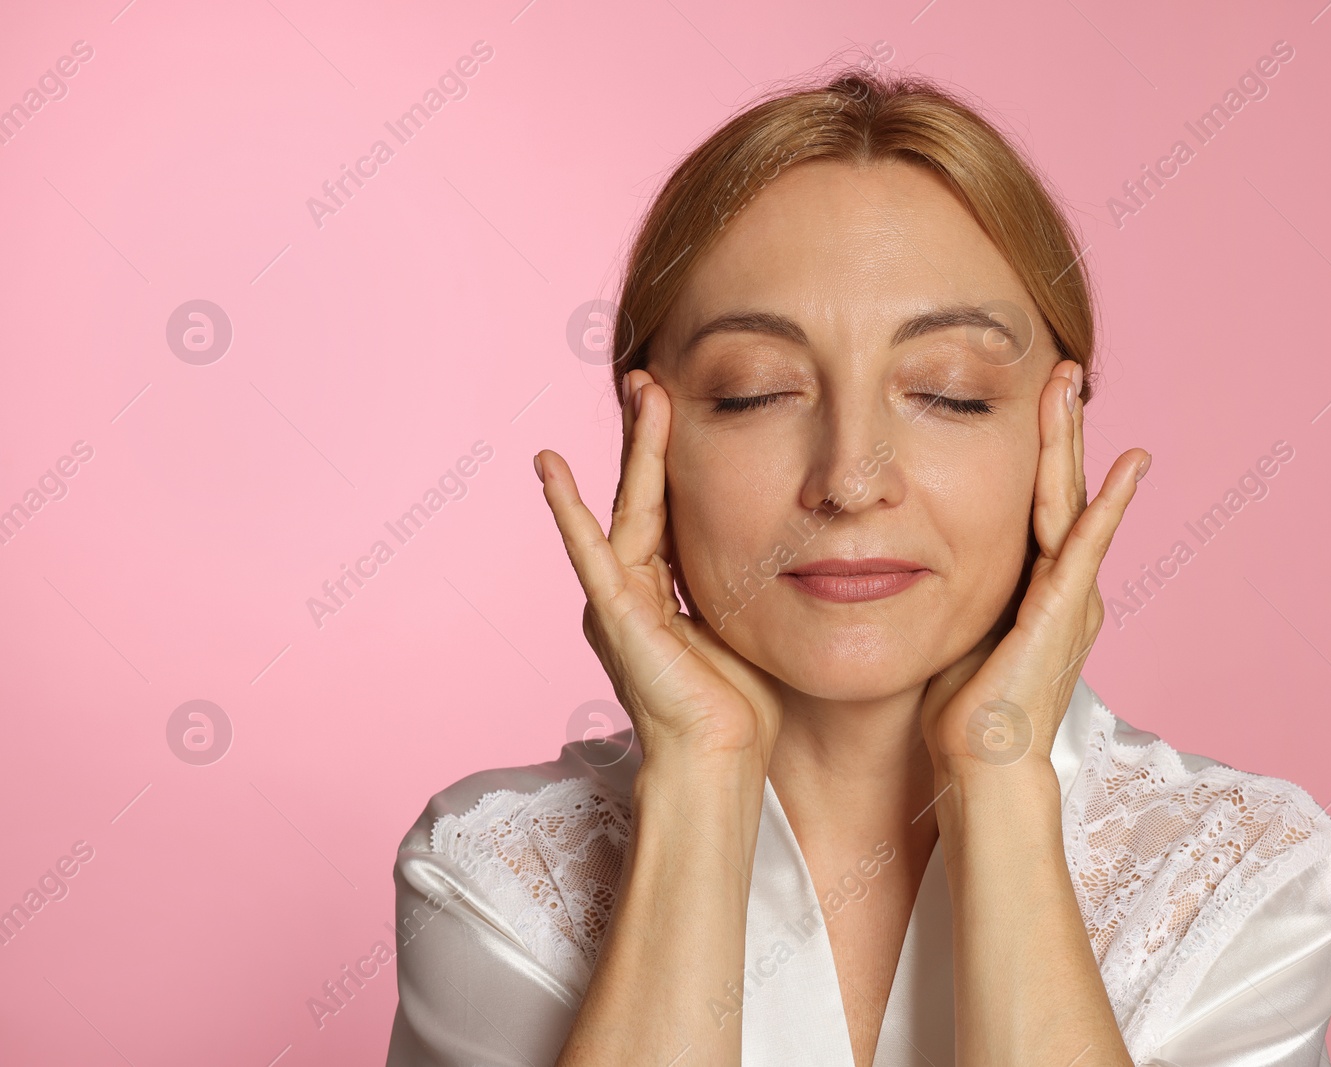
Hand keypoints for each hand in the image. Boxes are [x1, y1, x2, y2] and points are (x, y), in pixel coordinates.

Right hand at [535, 370, 783, 768]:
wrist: (720, 758)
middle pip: (640, 493)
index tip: (672, 403)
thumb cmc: (737, 706)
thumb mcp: (742, 619)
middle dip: (646, 434)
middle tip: (648, 375)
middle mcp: (630, 587)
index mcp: (660, 590)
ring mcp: (617, 598)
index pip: (664, 507)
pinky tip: (550, 467)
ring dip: (632, 446)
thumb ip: (736, 578)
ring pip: (625, 504)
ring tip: (635, 387)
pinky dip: (568, 508)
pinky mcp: (613, 614)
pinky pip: (589, 550)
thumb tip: (775, 541)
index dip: (667, 456)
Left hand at [919, 359, 1147, 771]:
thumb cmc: (963, 713)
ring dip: (1073, 442)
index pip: (1039, 504)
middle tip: (1063, 371)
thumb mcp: (958, 630)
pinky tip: (1128, 465)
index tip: (1035, 400)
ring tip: (1077, 386)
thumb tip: (913, 560)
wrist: (982, 765)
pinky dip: (1109, 503)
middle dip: (1060, 428)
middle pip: (1061, 488)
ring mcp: (1070, 597)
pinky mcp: (1065, 610)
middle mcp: (1064, 586)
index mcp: (1038, 589)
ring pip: (1070, 500)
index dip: (1038, 451)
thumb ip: (956, 591)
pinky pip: (1087, 544)